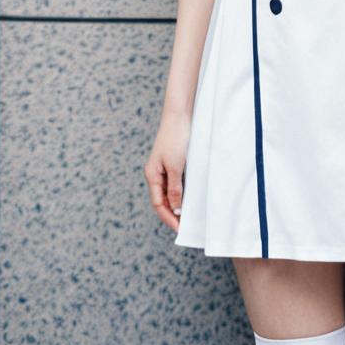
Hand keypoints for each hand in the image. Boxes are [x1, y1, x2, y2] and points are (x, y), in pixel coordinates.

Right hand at [144, 108, 190, 231]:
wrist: (180, 115)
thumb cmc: (176, 138)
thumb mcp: (176, 166)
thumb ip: (175, 188)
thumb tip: (176, 209)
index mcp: (152, 175)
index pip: (159, 204)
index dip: (168, 218)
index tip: (180, 229)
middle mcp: (157, 173)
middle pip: (163, 200)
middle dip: (173, 214)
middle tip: (186, 227)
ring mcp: (165, 168)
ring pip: (170, 192)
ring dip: (178, 204)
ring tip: (190, 216)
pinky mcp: (174, 162)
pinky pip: (177, 182)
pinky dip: (183, 192)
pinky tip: (191, 198)